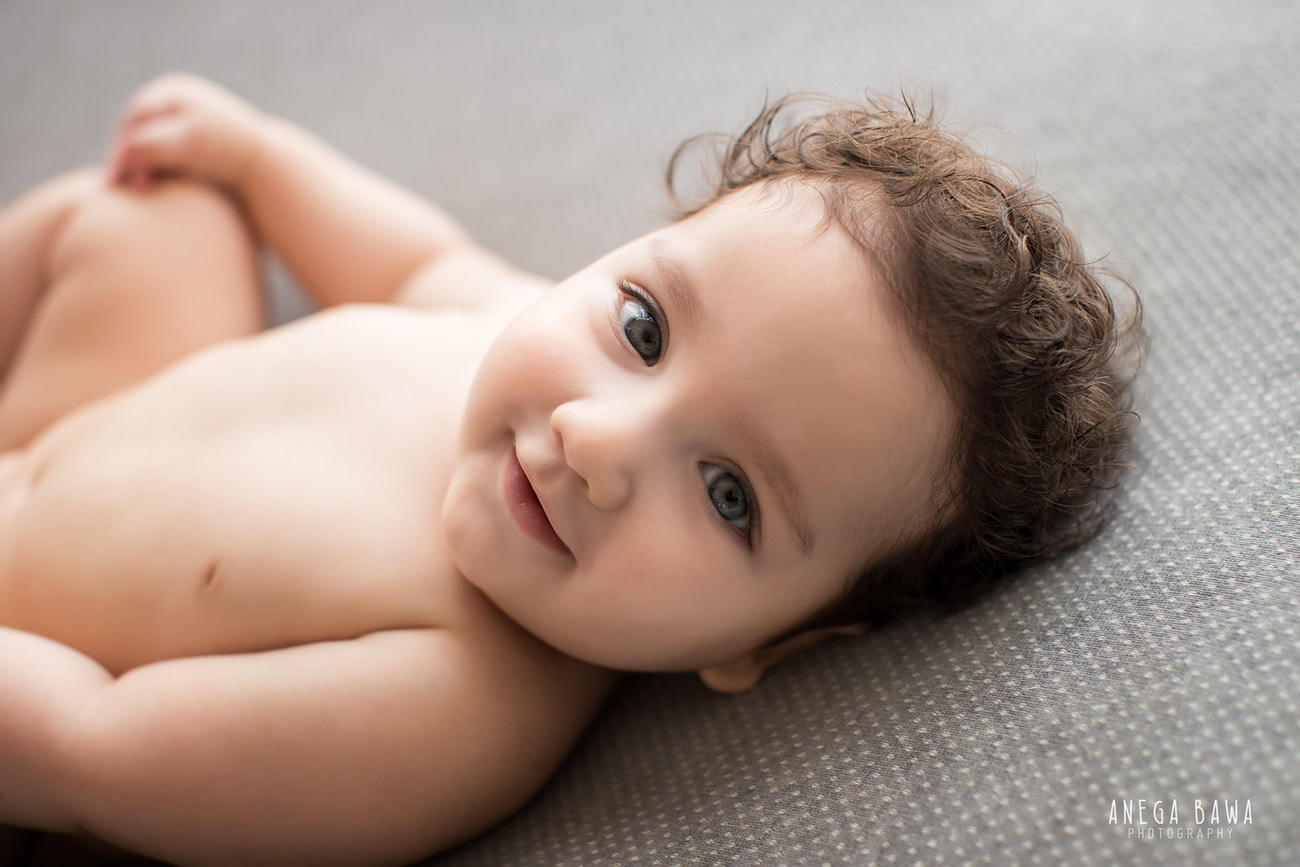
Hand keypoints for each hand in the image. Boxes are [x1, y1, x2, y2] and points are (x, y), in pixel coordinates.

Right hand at [105, 72, 266, 191]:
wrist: (271, 164)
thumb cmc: (230, 154)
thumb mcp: (185, 147)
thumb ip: (147, 146)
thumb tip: (121, 153)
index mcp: (174, 91)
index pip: (133, 122)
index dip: (120, 151)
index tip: (116, 181)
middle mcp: (178, 100)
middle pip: (139, 131)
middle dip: (126, 160)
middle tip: (116, 189)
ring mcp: (188, 118)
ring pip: (152, 144)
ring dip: (140, 167)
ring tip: (137, 192)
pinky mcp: (198, 139)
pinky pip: (168, 155)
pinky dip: (158, 171)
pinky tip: (155, 191)